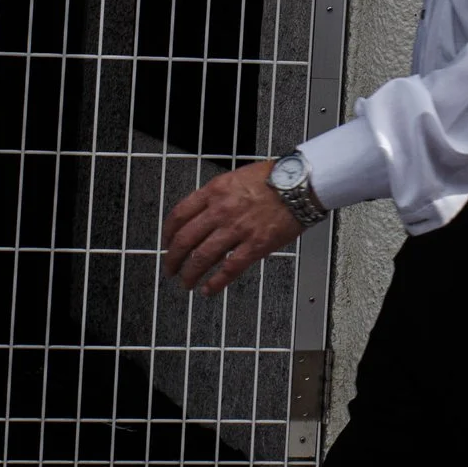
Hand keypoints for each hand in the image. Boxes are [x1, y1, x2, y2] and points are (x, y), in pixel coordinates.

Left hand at [160, 161, 308, 296]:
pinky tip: (209, 289)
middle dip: (172, 258)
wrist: (300, 183)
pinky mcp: (255, 245)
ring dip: (190, 273)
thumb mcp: (236, 178)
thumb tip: (205, 212)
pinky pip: (229, 269)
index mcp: (215, 191)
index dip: (168, 233)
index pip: (179, 215)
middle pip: (185, 240)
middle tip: (170, 268)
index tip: (166, 242)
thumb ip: (218, 195)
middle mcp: (221, 210)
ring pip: (202, 257)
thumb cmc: (274, 177)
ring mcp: (237, 229)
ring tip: (186, 282)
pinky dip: (215, 283)